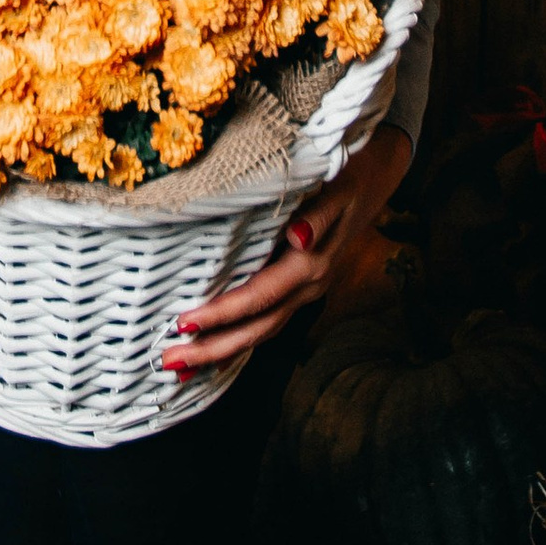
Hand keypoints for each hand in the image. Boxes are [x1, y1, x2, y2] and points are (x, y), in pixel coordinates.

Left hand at [163, 119, 414, 376]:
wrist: (375, 179)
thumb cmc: (346, 178)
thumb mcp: (336, 188)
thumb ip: (318, 215)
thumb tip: (298, 236)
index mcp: (312, 264)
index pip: (260, 296)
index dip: (223, 313)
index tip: (185, 323)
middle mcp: (309, 286)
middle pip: (259, 327)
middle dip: (214, 348)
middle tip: (171, 361)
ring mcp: (306, 292)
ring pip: (262, 331)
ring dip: (222, 351)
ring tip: (181, 366)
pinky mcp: (299, 291)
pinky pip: (267, 322)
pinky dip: (238, 340)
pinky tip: (213, 353)